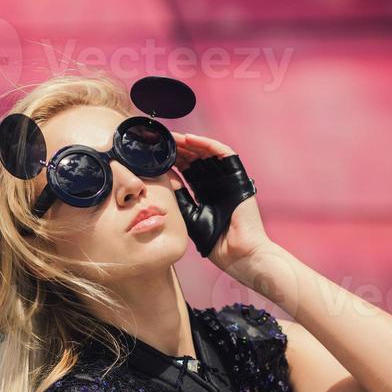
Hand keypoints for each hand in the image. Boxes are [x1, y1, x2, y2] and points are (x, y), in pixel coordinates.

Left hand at [171, 131, 270, 274]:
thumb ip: (178, 196)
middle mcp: (215, 182)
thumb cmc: (214, 241)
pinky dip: (207, 144)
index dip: (171, 160)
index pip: (185, 170)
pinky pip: (224, 153)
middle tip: (159, 140)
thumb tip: (162, 177)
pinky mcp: (238, 176)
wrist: (238, 253)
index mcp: (203, 192)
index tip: (154, 153)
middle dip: (178, 148)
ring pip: (206, 152)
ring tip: (172, 137)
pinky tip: (190, 139)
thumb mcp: (188, 215)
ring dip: (189, 143)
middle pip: (194, 158)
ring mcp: (226, 178)